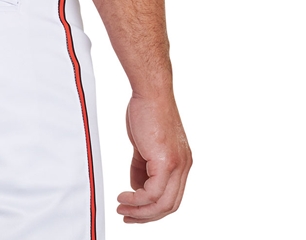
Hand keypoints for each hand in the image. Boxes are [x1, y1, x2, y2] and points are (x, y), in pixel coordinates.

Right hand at [116, 94, 191, 222]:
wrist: (151, 91)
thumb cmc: (146, 110)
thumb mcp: (144, 144)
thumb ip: (142, 165)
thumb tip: (136, 185)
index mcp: (181, 163)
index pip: (171, 197)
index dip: (152, 209)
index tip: (133, 210)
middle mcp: (183, 166)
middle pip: (169, 205)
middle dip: (146, 216)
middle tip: (126, 216)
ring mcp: (177, 165)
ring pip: (162, 203)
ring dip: (140, 210)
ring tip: (121, 207)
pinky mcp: (167, 161)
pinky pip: (153, 192)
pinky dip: (137, 198)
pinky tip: (124, 194)